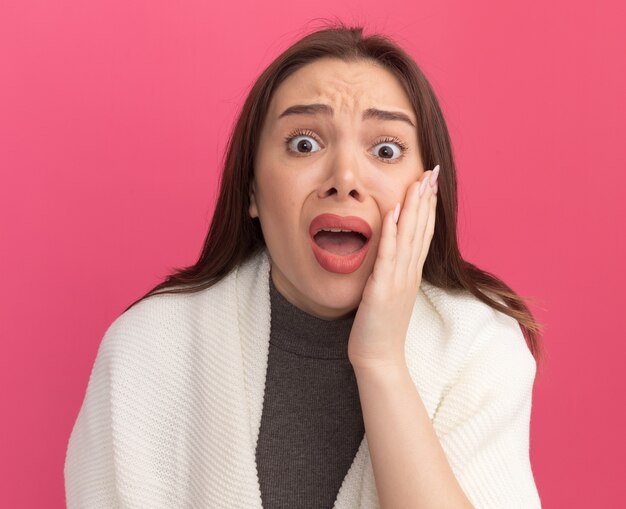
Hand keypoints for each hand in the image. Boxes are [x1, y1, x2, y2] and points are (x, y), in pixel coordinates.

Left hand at [347, 165, 438, 370]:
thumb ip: (394, 274)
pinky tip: (395, 213)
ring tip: (420, 182)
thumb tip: (393, 257)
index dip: (428, 207)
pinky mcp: (382, 290)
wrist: (379, 359)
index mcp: (411, 274)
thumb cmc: (381, 329)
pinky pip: (389, 256)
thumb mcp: (391, 295)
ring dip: (415, 208)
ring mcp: (398, 281)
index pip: (423, 234)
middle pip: (422, 229)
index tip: (431, 184)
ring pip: (410, 237)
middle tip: (433, 172)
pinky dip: (393, 233)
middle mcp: (409, 273)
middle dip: (427, 199)